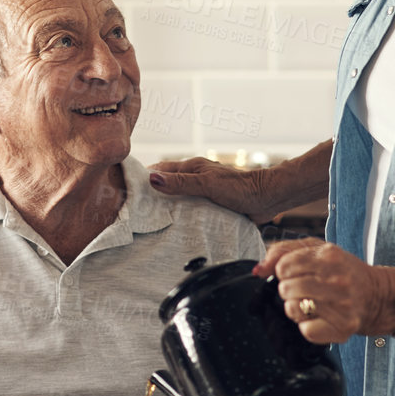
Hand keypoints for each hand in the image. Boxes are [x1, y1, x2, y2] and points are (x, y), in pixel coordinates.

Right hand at [147, 157, 282, 222]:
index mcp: (192, 167)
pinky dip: (181, 216)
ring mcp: (203, 191)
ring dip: (167, 207)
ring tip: (149, 223)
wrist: (268, 199)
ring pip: (178, 198)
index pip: (160, 169)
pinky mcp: (211, 205)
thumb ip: (180, 182)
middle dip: (151, 195)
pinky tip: (174, 228)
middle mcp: (195, 177)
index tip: (127, 190)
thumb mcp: (206, 184)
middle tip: (134, 211)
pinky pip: (191, 210)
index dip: (143, 178)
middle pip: (167, 185)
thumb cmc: (240, 188)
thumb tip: (152, 179)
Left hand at [255, 238, 394, 343]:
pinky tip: (318, 317)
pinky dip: (307, 325)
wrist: (374, 294)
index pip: (284, 265)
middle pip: (286, 288)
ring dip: (296, 307)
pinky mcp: (343, 327)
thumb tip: (258, 269)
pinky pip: (306, 330)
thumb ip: (283, 252)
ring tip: (310, 303)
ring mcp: (342, 305)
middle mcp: (338, 280)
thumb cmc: (340, 271)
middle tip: (303, 290)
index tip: (295, 273)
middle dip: (288, 290)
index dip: (284, 271)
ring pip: (292, 309)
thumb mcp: (315, 250)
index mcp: (330, 256)